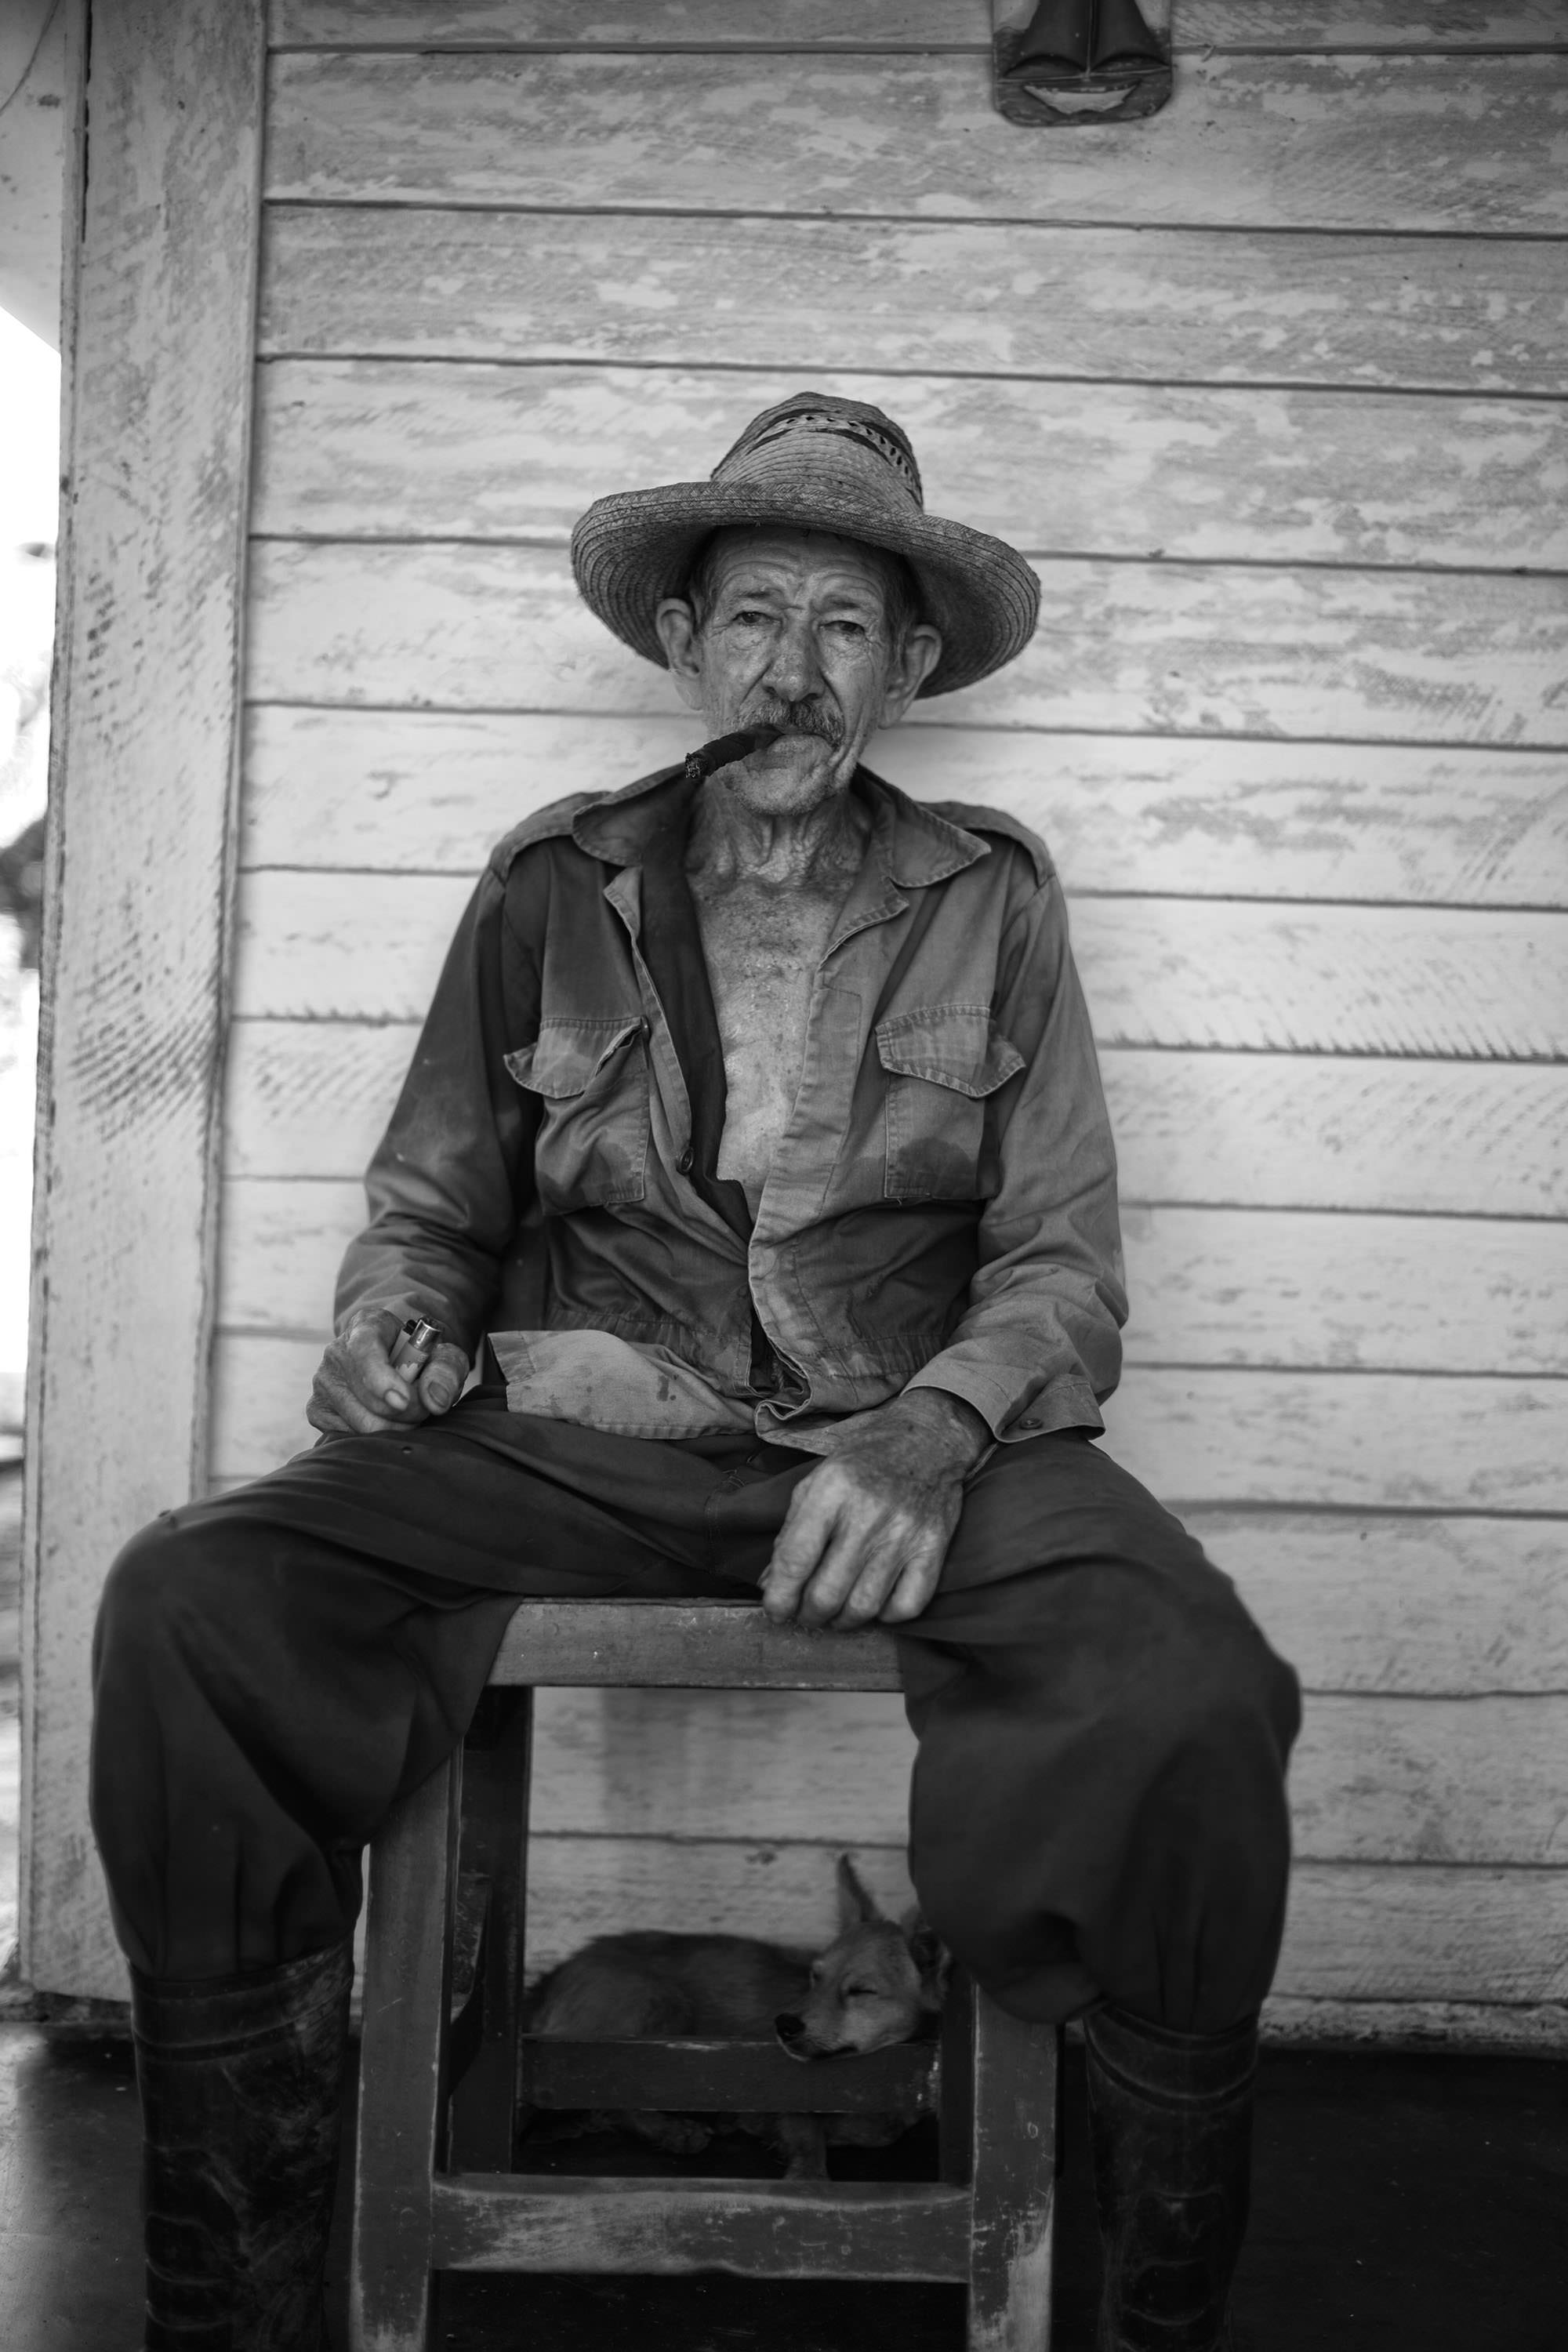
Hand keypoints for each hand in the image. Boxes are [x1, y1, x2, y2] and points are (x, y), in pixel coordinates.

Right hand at [305, 1308, 469, 1437]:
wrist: (393, 1363)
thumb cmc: (419, 1359)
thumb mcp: (442, 1356)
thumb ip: (446, 1372)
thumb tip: (435, 1400)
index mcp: (367, 1325)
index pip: (365, 1350)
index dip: (382, 1379)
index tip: (403, 1400)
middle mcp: (337, 1351)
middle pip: (369, 1399)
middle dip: (407, 1413)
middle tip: (424, 1408)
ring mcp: (323, 1381)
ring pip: (361, 1424)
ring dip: (395, 1428)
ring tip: (406, 1413)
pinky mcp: (316, 1409)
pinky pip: (348, 1437)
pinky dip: (374, 1438)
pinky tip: (384, 1421)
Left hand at [761, 1391, 990, 1631]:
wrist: (926, 1438)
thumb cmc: (863, 1463)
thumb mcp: (815, 1483)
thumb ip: (791, 1534)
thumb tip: (772, 1584)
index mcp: (830, 1491)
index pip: (795, 1560)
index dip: (779, 1597)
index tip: (775, 1610)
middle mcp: (867, 1514)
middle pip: (827, 1593)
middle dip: (808, 1615)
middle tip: (805, 1613)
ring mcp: (904, 1534)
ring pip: (864, 1607)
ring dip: (842, 1622)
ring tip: (835, 1614)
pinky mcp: (933, 1548)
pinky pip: (907, 1606)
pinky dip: (885, 1616)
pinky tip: (875, 1603)